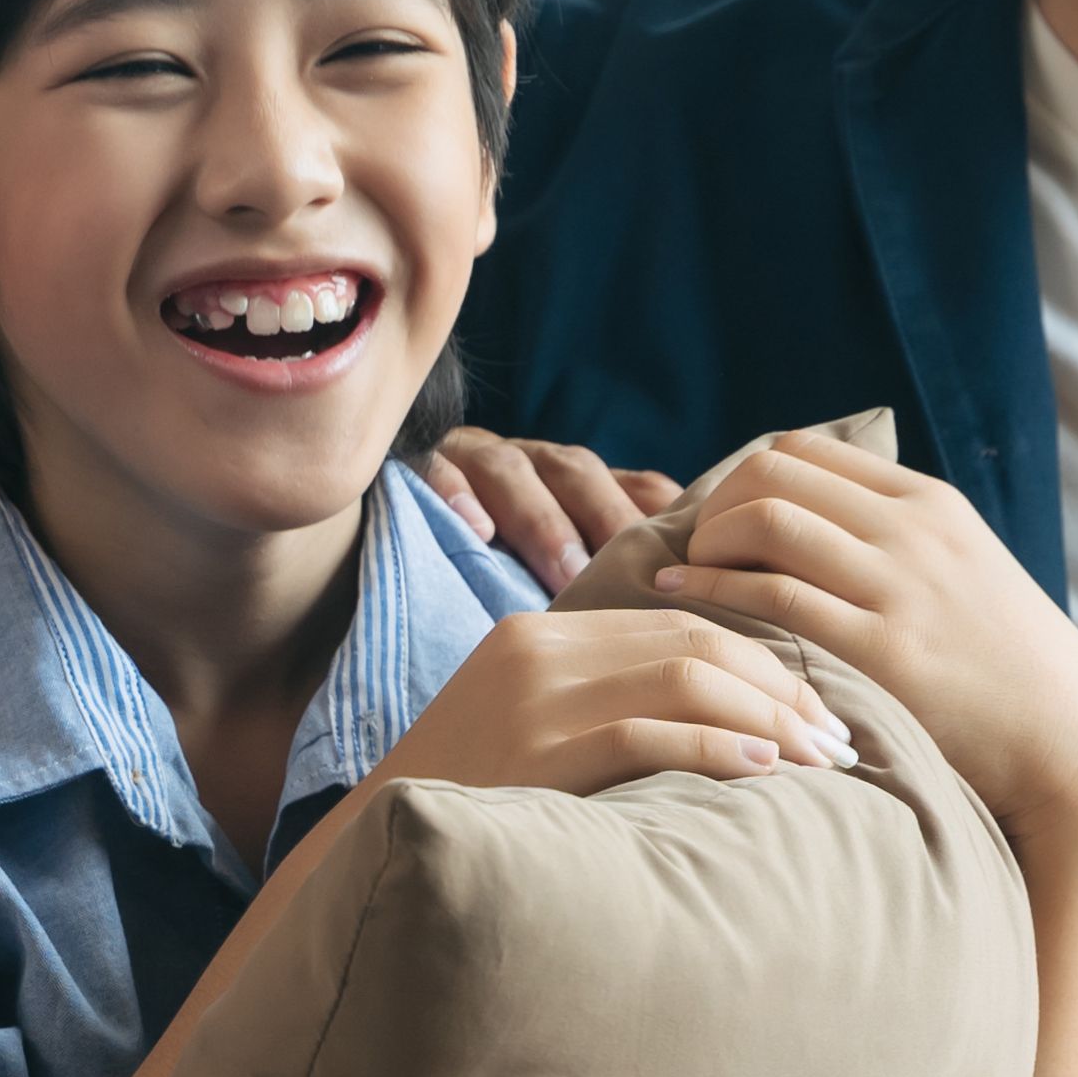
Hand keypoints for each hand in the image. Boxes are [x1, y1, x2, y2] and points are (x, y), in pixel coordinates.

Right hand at [370, 608, 847, 799]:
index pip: (677, 622)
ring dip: (768, 719)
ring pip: (685, 677)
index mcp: (538, 634)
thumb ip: (604, 708)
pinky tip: (764, 773)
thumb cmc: (472, 813)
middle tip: (840, 742)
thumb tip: (724, 727)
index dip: (761, 663)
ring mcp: (532, 698)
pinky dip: (719, 748)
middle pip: (694, 640)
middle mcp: (536, 649)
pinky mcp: (536, 752)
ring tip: (821, 763)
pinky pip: (650, 733)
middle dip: (782, 689)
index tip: (815, 712)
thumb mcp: (531, 736)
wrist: (372, 860)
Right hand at [420, 428, 681, 592]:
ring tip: (566, 573)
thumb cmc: (495, 572)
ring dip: (544, 521)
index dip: (663, 519)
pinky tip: (475, 530)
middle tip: (635, 579)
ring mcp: (470, 459)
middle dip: (606, 521)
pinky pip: (435, 469)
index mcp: (578, 485)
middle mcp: (530, 463)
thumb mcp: (563, 571)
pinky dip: (456, 493)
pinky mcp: (414, 465)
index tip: (689, 568)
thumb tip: (683, 617)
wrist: (388, 538)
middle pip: (577, 474)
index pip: (635, 487)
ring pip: (511, 472)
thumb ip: (616, 581)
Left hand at [643, 430, 1077, 855]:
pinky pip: (775, 595)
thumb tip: (808, 520)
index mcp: (927, 503)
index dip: (743, 479)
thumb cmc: (1000, 660)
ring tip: (691, 578)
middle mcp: (912, 530)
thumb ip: (894, 538)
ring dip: (708, 544)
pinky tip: (690, 601)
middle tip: (698, 552)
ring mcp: (899, 587)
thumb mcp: (959, 568)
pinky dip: (716, 589)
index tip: (724, 524)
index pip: (803, 450)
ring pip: (766, 520)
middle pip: (772, 473)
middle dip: (715, 506)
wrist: (1065, 734)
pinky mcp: (883, 650)